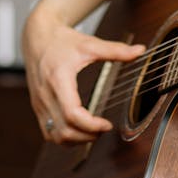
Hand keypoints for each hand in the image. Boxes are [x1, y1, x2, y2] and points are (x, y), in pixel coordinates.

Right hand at [23, 5, 144, 143]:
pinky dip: (64, 137)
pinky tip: (79, 130)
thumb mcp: (90, 44)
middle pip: (64, 130)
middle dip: (87, 136)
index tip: (107, 124)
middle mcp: (46, 95)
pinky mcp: (37, 107)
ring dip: (75, 140)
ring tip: (93, 132)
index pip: (72, 114)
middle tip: (104, 129)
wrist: (37, 38)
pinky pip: (48, 132)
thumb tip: (140, 50)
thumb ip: (116, 50)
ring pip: (54, 136)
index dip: (91, 125)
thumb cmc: (62, 41)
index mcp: (58, 79)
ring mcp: (39, 103)